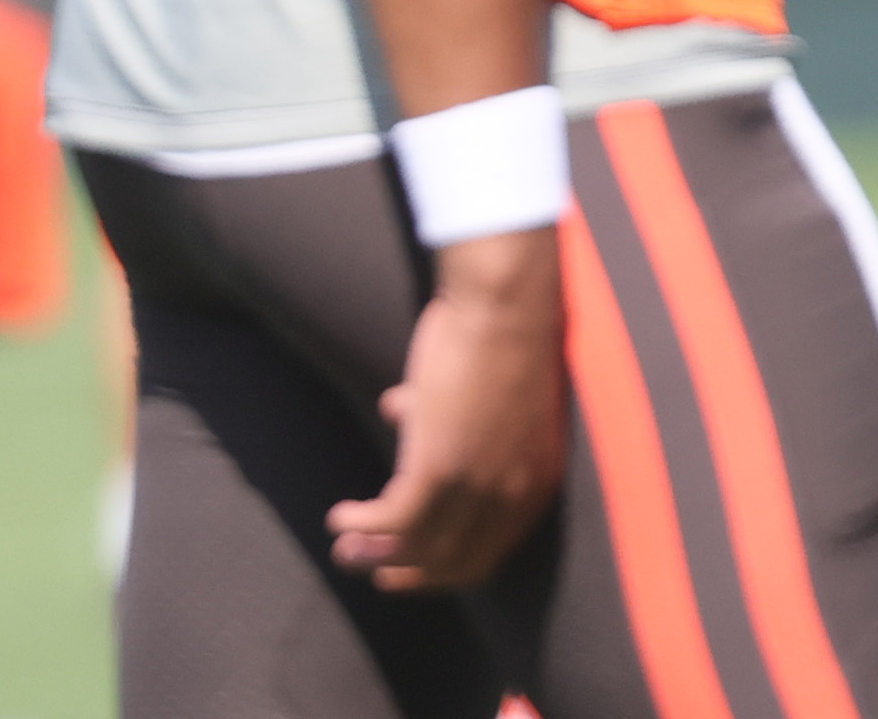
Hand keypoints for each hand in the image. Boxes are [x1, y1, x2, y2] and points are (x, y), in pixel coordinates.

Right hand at [326, 227, 565, 591]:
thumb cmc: (500, 333)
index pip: (489, 552)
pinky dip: (362, 526)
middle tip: (378, 572)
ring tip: (346, 549)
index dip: (447, 568)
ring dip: (376, 555)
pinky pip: (393, 521)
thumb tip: (402, 413)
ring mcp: (477, 485)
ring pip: (419, 548)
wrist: (505, 303)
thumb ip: (454, 421)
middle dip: (411, 574)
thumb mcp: (492, 397)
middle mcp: (513, 495)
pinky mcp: (439, 468)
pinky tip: (340, 517)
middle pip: (455, 564)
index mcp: (537, 480)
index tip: (414, 566)